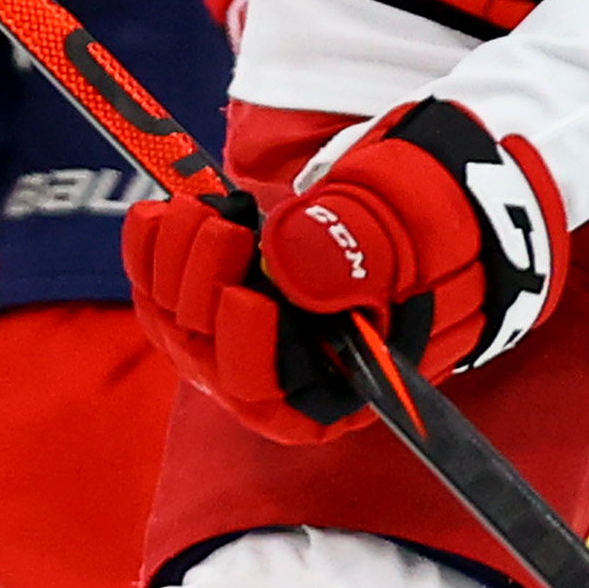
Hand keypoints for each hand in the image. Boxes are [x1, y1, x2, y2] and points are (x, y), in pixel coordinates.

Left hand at [122, 102, 565, 440]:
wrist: (423, 186)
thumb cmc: (436, 217)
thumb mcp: (416, 226)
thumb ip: (363, 250)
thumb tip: (294, 264)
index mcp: (347, 384)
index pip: (281, 401)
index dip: (252, 356)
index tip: (247, 297)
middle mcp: (290, 374)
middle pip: (217, 362)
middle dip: (205, 293)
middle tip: (224, 227)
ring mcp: (249, 335)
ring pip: (182, 325)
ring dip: (174, 268)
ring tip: (199, 210)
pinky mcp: (221, 293)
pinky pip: (165, 291)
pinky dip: (152, 254)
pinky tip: (156, 213)